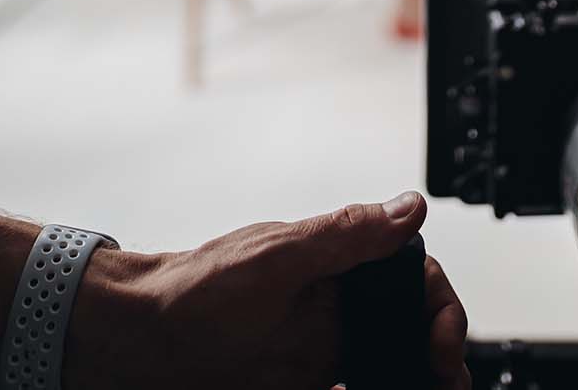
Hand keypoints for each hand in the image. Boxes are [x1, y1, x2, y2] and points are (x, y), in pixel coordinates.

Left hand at [66, 191, 470, 389]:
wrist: (134, 345)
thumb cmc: (193, 292)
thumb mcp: (276, 259)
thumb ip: (345, 235)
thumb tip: (411, 206)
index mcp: (337, 264)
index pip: (413, 279)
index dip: (441, 312)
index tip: (441, 346)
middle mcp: (335, 306)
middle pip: (410, 329)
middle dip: (438, 359)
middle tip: (443, 386)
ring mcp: (318, 349)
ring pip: (386, 367)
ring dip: (409, 382)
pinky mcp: (299, 383)